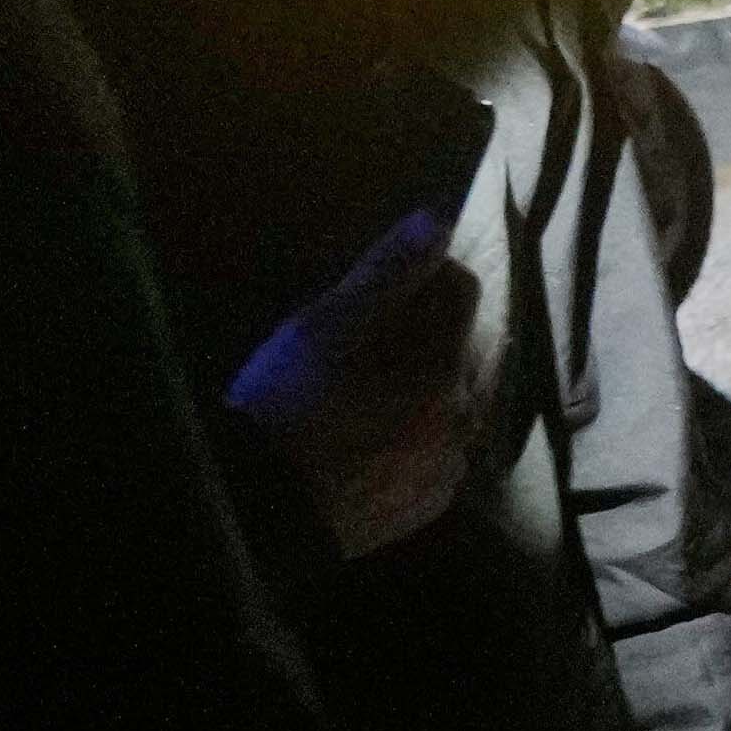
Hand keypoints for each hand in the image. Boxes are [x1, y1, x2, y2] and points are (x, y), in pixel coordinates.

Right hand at [229, 204, 482, 559]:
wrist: (265, 511)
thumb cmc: (286, 407)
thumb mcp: (323, 327)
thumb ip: (386, 273)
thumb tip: (436, 220)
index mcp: (444, 365)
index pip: (462, 289)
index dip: (426, 272)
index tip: (384, 280)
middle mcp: (464, 413)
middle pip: (463, 344)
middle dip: (427, 328)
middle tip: (364, 335)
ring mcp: (452, 462)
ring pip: (456, 398)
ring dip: (426, 381)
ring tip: (363, 385)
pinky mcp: (433, 499)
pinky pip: (442, 448)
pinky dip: (419, 430)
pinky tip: (372, 432)